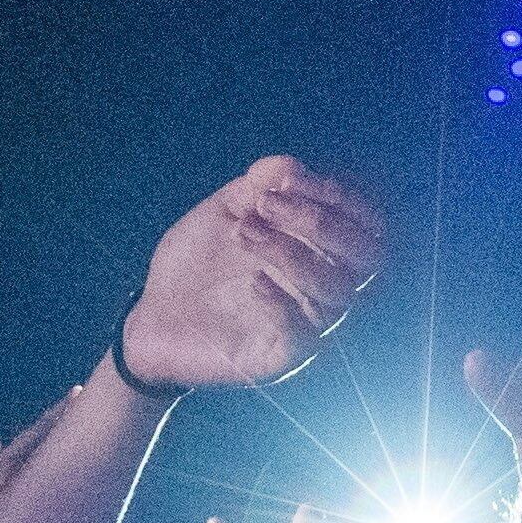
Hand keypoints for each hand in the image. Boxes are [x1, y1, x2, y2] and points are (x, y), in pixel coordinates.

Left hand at [120, 158, 385, 391]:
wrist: (152, 316)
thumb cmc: (195, 264)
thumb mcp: (223, 212)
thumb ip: (257, 187)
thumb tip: (292, 167)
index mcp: (323, 250)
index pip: (367, 224)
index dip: (338, 196)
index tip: (286, 180)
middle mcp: (327, 287)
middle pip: (369, 257)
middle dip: (321, 222)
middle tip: (265, 205)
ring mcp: (310, 324)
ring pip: (337, 290)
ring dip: (292, 252)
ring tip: (242, 233)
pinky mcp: (282, 355)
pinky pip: (305, 334)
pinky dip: (282, 301)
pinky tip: (252, 281)